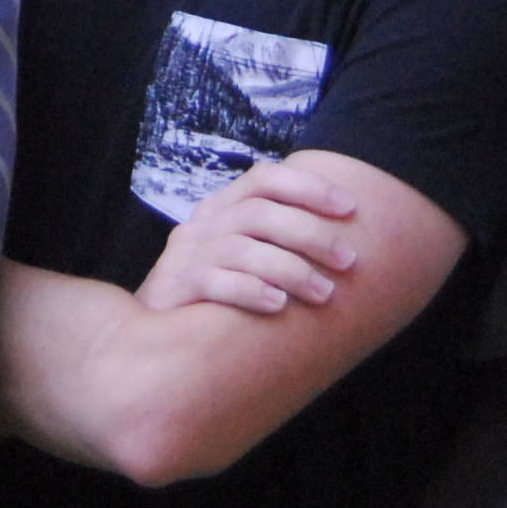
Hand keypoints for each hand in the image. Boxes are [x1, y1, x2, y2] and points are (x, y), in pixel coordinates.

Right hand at [134, 153, 361, 316]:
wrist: (155, 329)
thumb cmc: (218, 293)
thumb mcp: (245, 255)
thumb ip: (279, 241)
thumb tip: (349, 240)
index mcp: (224, 207)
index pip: (265, 178)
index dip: (309, 187)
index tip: (350, 208)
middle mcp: (205, 222)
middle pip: (261, 213)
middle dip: (312, 234)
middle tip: (348, 261)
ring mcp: (188, 253)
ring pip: (243, 248)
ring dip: (291, 270)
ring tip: (324, 294)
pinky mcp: (176, 286)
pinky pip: (216, 282)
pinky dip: (251, 290)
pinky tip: (278, 306)